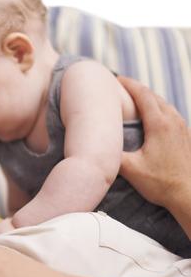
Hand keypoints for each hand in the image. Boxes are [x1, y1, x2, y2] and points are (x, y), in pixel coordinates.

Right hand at [117, 75, 190, 207]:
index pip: (143, 95)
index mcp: (159, 125)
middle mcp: (173, 122)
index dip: (128, 85)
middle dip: (137, 89)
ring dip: (149, 99)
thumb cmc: (162, 183)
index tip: (116, 79)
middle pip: (154, 96)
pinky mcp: (186, 137)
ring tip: (134, 101)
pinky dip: (158, 110)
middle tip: (121, 87)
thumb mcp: (131, 170)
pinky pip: (171, 115)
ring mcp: (182, 129)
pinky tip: (152, 120)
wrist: (190, 196)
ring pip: (165, 105)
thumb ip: (112, 155)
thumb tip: (96, 148)